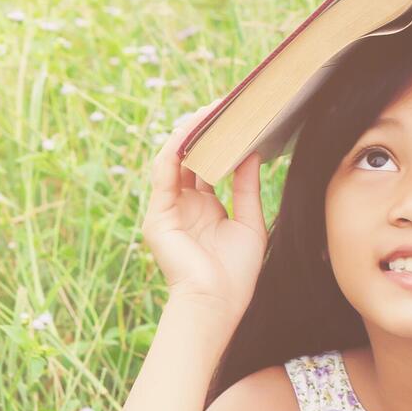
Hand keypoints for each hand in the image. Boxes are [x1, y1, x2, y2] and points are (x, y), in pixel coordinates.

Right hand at [140, 103, 264, 315]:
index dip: (220, 142)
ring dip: (188, 133)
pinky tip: (189, 131)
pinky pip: (163, 173)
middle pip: (189, 158)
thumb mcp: (250, 223)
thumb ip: (247, 188)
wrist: (217, 304)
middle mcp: (183, 206)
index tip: (236, 119)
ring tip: (208, 111)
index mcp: (204, 209)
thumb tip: (252, 154)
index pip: (208, 165)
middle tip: (223, 106)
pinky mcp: (158, 215)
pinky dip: (174, 149)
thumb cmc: (236, 274)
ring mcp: (168, 209)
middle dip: (204, 132)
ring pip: (173, 160)